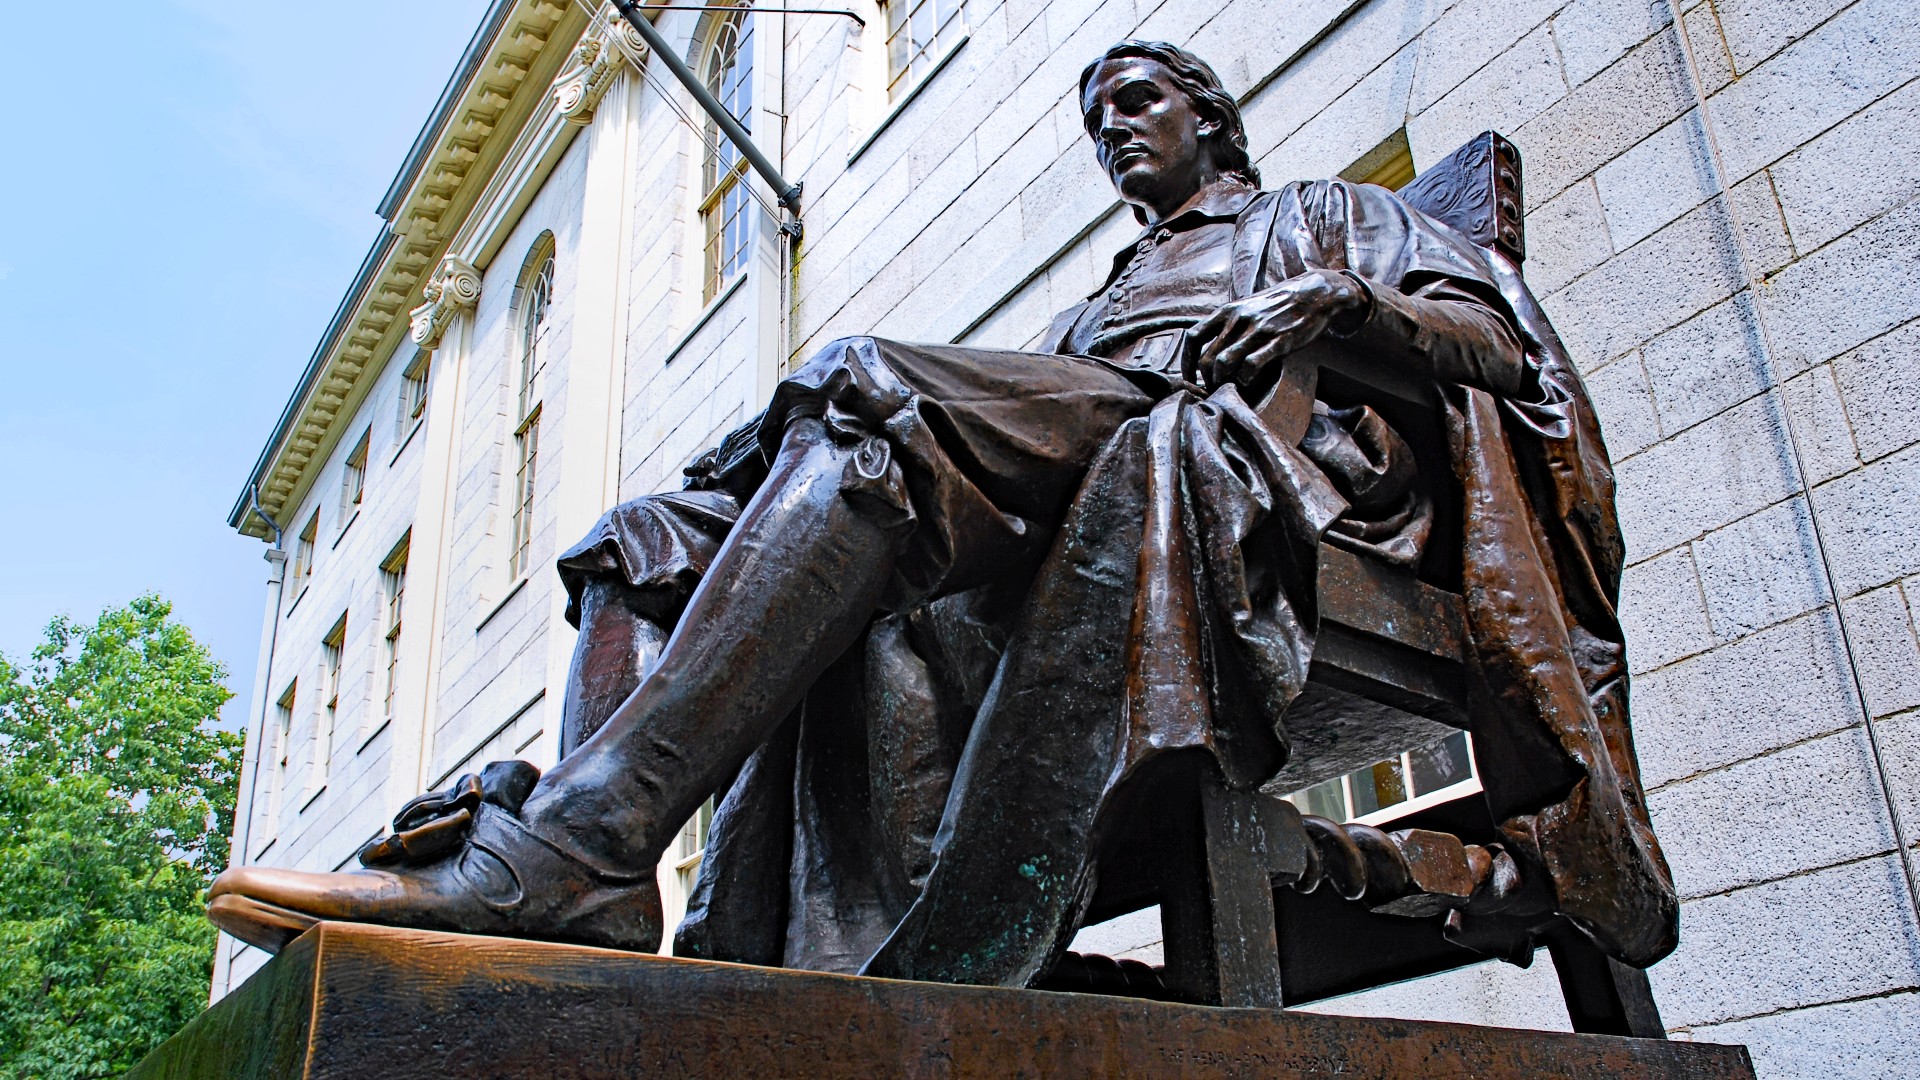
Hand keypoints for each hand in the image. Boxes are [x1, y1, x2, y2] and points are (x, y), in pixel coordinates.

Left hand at [1184, 269, 1369, 389]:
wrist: (1315, 293)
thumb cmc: (1279, 304)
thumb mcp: (1247, 306)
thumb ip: (1228, 323)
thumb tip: (1210, 347)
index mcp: (1227, 311)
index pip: (1193, 338)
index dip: (1187, 363)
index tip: (1191, 378)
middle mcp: (1238, 319)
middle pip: (1207, 358)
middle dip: (1207, 380)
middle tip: (1215, 390)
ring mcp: (1258, 330)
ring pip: (1224, 363)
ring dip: (1222, 383)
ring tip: (1229, 390)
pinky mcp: (1278, 341)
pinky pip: (1251, 365)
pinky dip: (1245, 380)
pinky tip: (1248, 384)